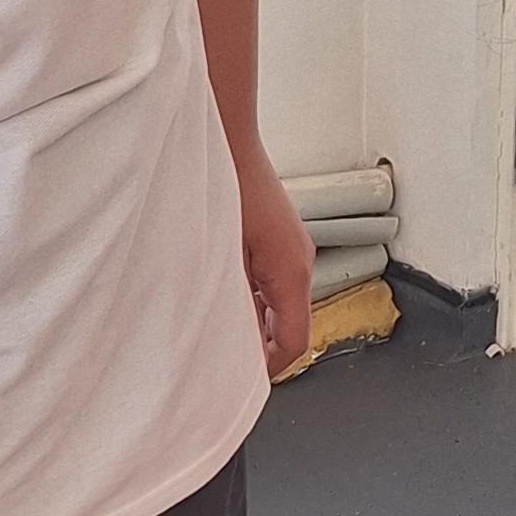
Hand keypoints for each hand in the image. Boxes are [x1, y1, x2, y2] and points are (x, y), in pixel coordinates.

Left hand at [236, 141, 314, 371]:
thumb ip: (228, 305)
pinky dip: (251, 295)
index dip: (269, 370)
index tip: (240, 381)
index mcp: (290, 272)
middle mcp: (300, 261)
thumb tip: (228, 342)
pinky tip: (220, 290)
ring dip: (252, 319)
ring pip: (280, 303)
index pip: (295, 343)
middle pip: (290, 326)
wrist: (225, 133)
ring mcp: (293, 247)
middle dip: (259, 346)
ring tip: (215, 323)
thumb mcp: (218, 256)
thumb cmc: (219, 182)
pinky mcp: (281, 236)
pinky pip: (272, 280)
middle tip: (220, 358)